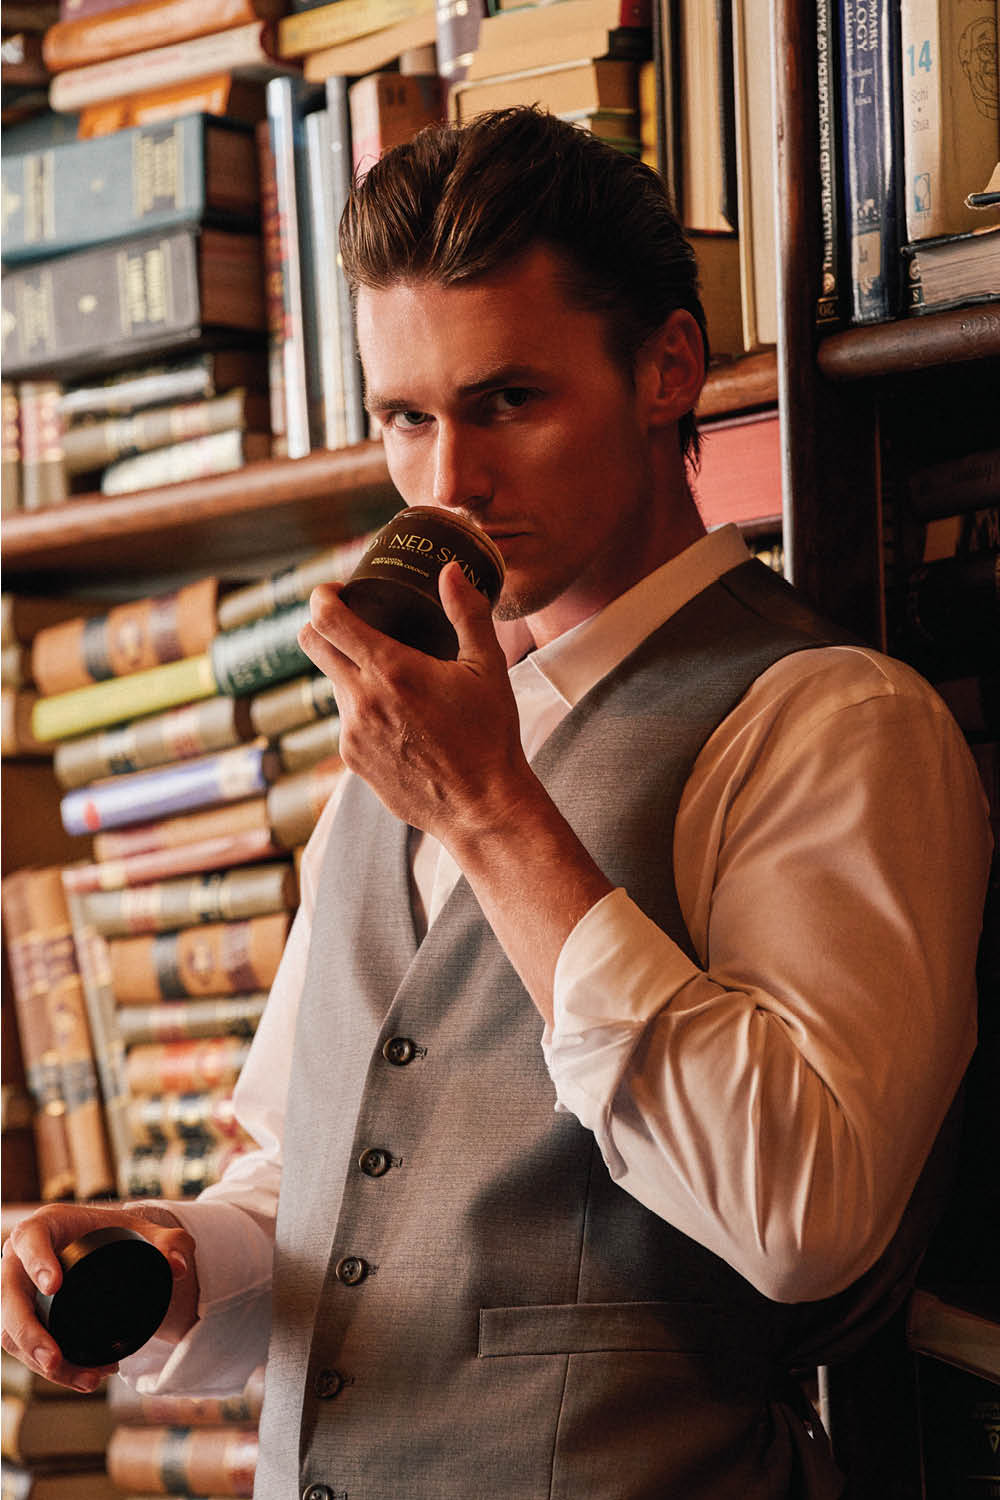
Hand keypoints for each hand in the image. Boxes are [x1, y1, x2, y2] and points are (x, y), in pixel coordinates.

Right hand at [1, 1202, 197, 1390]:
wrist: (102, 1248)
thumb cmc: (116, 1233)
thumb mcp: (143, 1231)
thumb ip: (170, 1242)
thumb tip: (179, 1267)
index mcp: (45, 1227)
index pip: (30, 1240)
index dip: (37, 1262)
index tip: (55, 1285)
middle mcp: (20, 1259)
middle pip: (9, 1298)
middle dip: (29, 1334)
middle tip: (54, 1359)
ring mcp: (17, 1292)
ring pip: (12, 1332)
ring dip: (40, 1363)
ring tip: (87, 1379)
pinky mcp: (23, 1318)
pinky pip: (23, 1347)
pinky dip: (50, 1368)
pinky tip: (83, 1377)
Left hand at [299, 561, 536, 851]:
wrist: (482, 807)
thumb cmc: (489, 736)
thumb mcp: (488, 668)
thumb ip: (468, 613)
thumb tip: (451, 571)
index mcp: (391, 670)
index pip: (326, 619)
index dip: (323, 597)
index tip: (337, 592)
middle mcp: (361, 700)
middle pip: (312, 645)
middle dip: (323, 625)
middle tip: (350, 621)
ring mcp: (352, 734)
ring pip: (333, 685)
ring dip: (350, 671)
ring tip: (390, 677)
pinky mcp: (352, 761)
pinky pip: (346, 721)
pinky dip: (363, 709)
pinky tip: (397, 717)